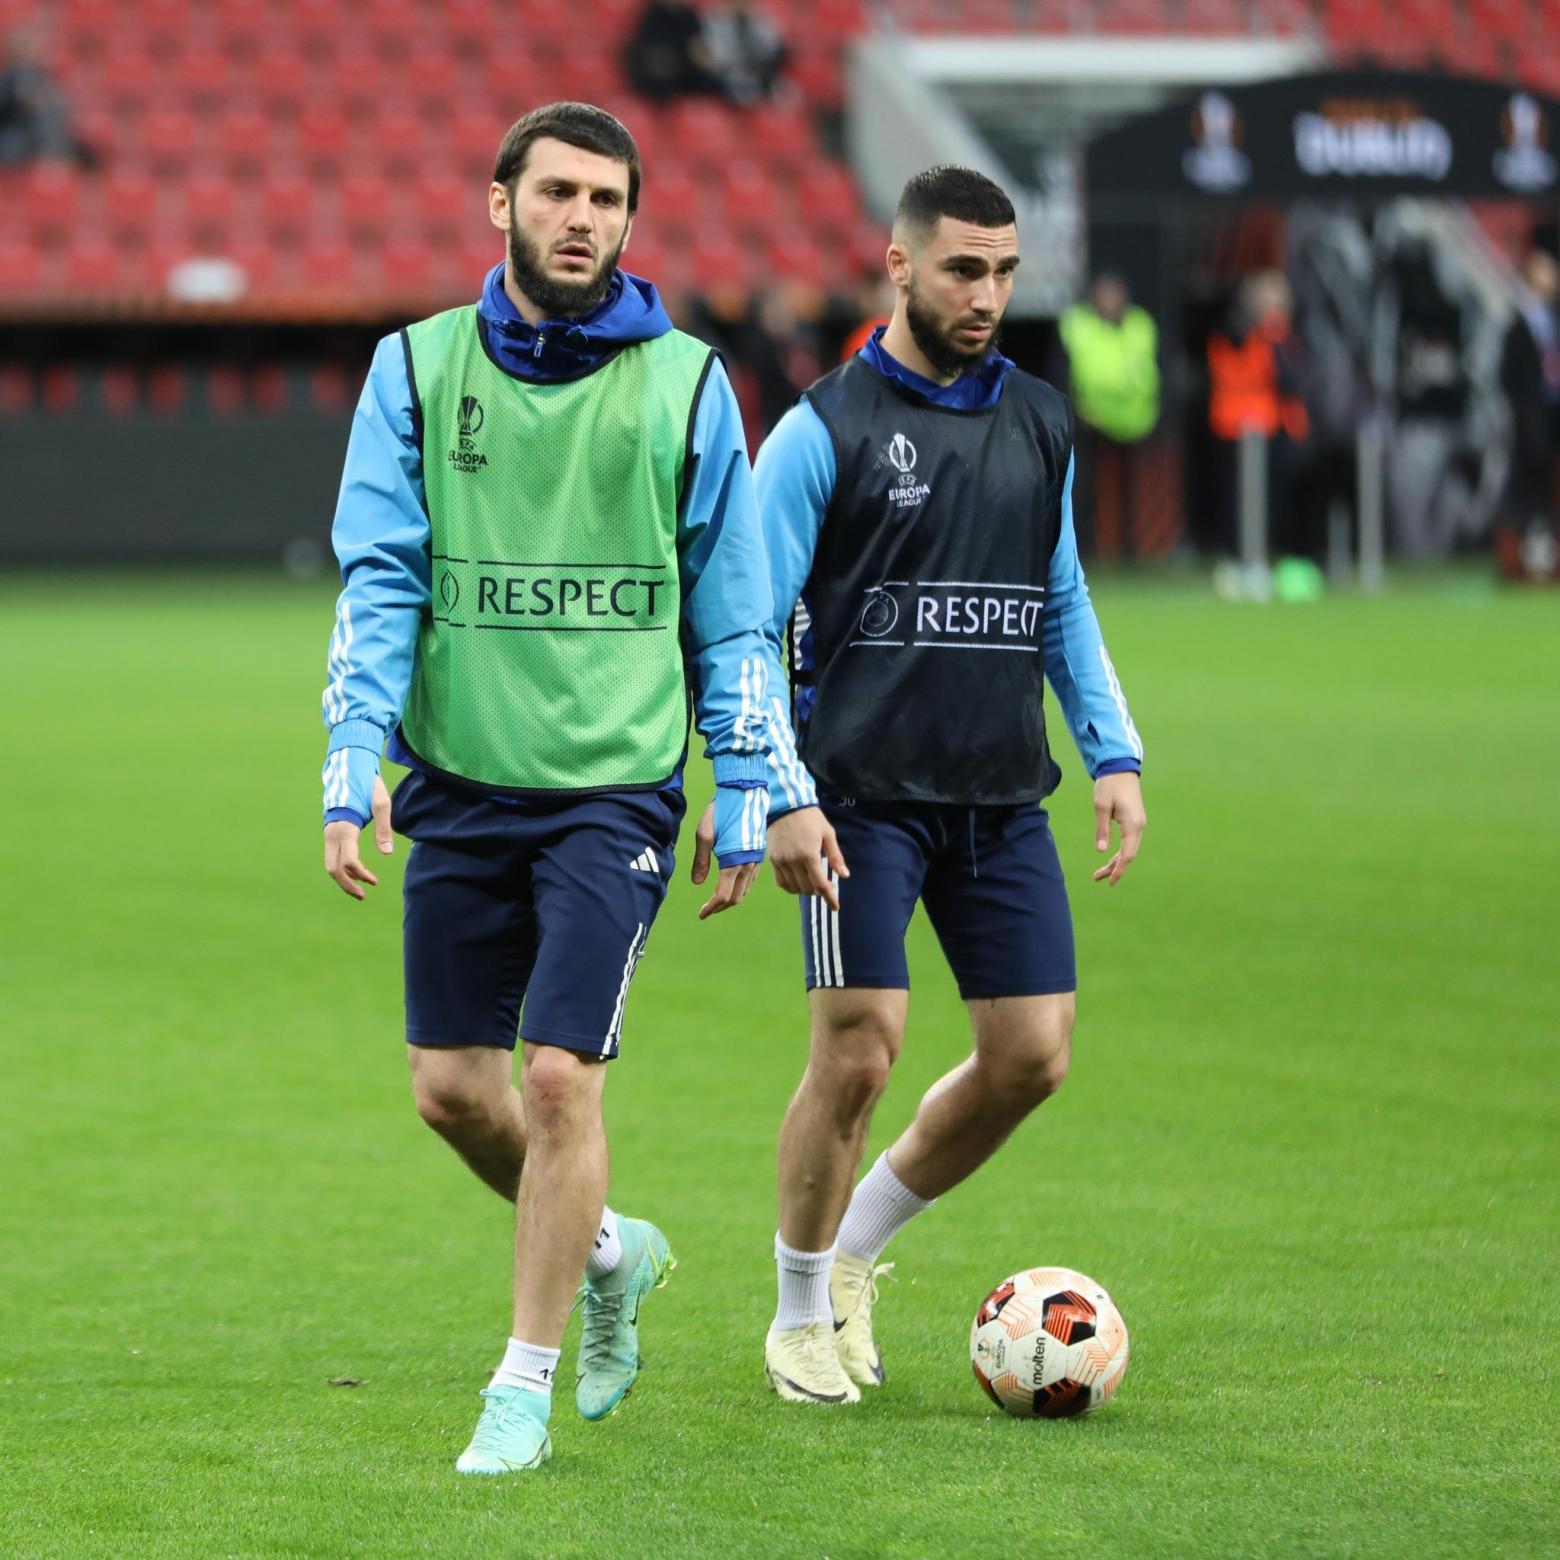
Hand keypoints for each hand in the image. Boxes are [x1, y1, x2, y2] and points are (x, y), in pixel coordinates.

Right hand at [324, 775, 392, 899]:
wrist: (349, 767)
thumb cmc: (368, 784)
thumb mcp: (381, 803)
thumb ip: (384, 828)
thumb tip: (387, 853)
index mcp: (345, 827)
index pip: (348, 861)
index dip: (361, 875)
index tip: (374, 881)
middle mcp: (332, 832)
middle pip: (333, 868)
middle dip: (347, 885)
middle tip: (363, 896)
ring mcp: (329, 832)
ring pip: (330, 863)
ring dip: (344, 878)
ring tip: (361, 887)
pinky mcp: (330, 831)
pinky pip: (332, 855)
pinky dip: (342, 866)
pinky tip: (356, 871)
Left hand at [689, 800, 759, 919]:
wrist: (746, 793)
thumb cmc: (723, 810)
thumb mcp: (705, 833)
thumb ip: (701, 860)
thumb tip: (697, 883)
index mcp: (733, 861)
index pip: (723, 895)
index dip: (711, 908)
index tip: (701, 914)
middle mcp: (748, 864)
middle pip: (735, 897)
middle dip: (720, 906)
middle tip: (706, 909)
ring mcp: (755, 860)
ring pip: (744, 890)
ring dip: (730, 898)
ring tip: (715, 900)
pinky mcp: (759, 854)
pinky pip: (750, 879)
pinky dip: (739, 888)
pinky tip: (730, 883)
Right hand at [766, 805, 848, 910]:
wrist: (785, 806)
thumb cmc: (811, 818)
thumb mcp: (828, 834)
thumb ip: (835, 857)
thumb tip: (844, 876)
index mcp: (809, 855)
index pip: (820, 884)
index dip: (829, 898)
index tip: (836, 906)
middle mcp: (794, 861)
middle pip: (807, 889)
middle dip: (818, 891)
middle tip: (824, 885)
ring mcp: (781, 861)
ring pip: (794, 888)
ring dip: (805, 890)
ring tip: (811, 882)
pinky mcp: (773, 860)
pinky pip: (781, 882)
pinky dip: (791, 887)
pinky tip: (798, 883)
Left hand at [1091, 771, 1145, 887]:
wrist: (1120, 768)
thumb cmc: (1109, 785)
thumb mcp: (1101, 807)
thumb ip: (1102, 829)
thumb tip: (1101, 851)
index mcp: (1132, 824)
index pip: (1127, 854)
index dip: (1119, 869)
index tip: (1109, 882)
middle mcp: (1139, 826)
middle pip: (1129, 854)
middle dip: (1114, 868)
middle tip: (1096, 878)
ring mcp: (1139, 823)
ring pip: (1129, 849)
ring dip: (1116, 861)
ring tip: (1100, 872)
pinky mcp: (1135, 820)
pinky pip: (1129, 841)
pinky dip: (1120, 852)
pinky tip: (1110, 858)